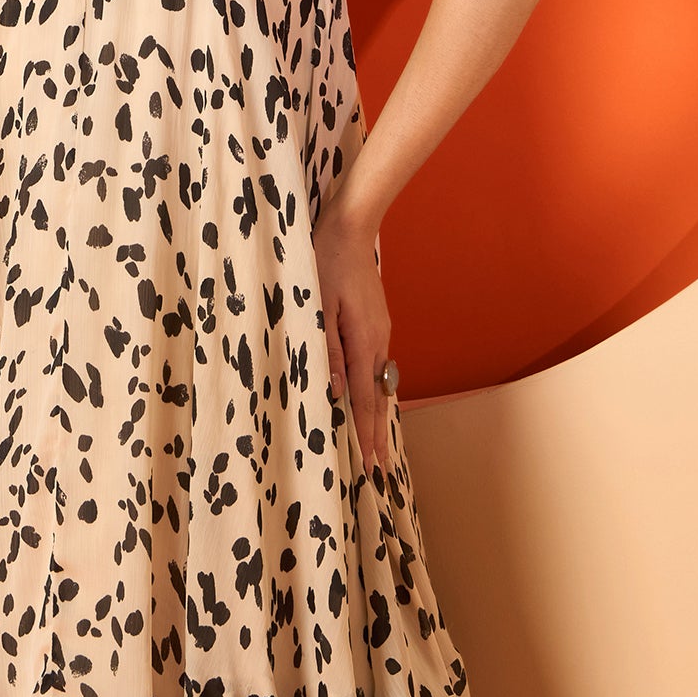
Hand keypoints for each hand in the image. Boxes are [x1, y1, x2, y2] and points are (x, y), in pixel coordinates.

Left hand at [311, 186, 393, 483]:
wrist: (350, 228)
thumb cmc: (325, 261)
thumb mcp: (317, 305)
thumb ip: (326, 349)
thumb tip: (336, 391)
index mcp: (363, 340)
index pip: (365, 399)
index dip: (367, 433)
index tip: (372, 465)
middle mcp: (378, 341)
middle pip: (379, 397)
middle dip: (377, 432)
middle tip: (378, 468)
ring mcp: (380, 331)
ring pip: (380, 383)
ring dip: (376, 413)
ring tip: (373, 442)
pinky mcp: (376, 322)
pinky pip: (377, 366)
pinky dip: (374, 390)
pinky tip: (367, 397)